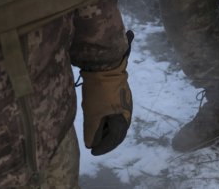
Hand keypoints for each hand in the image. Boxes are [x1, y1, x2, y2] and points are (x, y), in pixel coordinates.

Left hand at [81, 30, 133, 155]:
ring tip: (94, 132)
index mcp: (123, 118)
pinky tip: (98, 117)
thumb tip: (91, 144)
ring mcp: (125, 101)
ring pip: (116, 121)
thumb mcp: (93, 114)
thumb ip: (92, 132)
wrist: (105, 66)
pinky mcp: (120, 93)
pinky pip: (114, 112)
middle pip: (118, 131)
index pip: (114, 139)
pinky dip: (106, 119)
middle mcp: (127, 111)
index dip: (103, 147)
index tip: (92, 151)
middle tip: (94, 144)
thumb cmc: (99, 92)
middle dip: (106, 140)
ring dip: (106, 129)